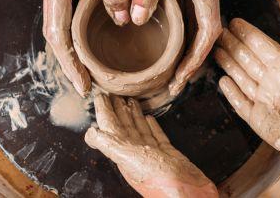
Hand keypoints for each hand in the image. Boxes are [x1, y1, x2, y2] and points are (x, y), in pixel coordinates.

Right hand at [40, 0, 131, 95]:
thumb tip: (121, 20)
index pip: (57, 33)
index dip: (69, 63)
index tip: (83, 85)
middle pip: (56, 32)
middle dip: (69, 61)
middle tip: (86, 85)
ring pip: (62, 21)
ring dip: (73, 47)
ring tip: (89, 70)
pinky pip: (72, 7)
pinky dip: (79, 28)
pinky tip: (95, 38)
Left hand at [85, 94, 217, 197]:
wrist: (189, 196)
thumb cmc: (159, 180)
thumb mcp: (130, 159)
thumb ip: (111, 145)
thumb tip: (90, 132)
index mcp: (124, 152)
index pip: (110, 126)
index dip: (105, 111)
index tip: (101, 94)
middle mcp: (135, 152)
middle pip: (123, 126)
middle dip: (117, 109)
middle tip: (113, 92)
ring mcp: (152, 154)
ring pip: (139, 130)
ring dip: (133, 115)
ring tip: (130, 100)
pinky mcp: (168, 155)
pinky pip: (157, 136)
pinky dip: (152, 126)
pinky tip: (150, 117)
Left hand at [134, 0, 222, 94]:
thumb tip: (141, 18)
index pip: (208, 32)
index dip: (195, 60)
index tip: (179, 80)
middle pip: (207, 30)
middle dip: (192, 58)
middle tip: (172, 80)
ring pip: (200, 16)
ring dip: (187, 42)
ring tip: (168, 63)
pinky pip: (192, 0)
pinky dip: (183, 22)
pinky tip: (165, 28)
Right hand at [214, 18, 279, 157]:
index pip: (262, 47)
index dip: (248, 35)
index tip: (234, 23)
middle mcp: (273, 82)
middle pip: (249, 60)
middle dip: (234, 47)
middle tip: (219, 34)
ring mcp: (264, 100)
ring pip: (242, 78)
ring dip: (230, 64)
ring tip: (217, 51)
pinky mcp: (257, 118)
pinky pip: (240, 102)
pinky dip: (231, 91)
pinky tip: (222, 81)